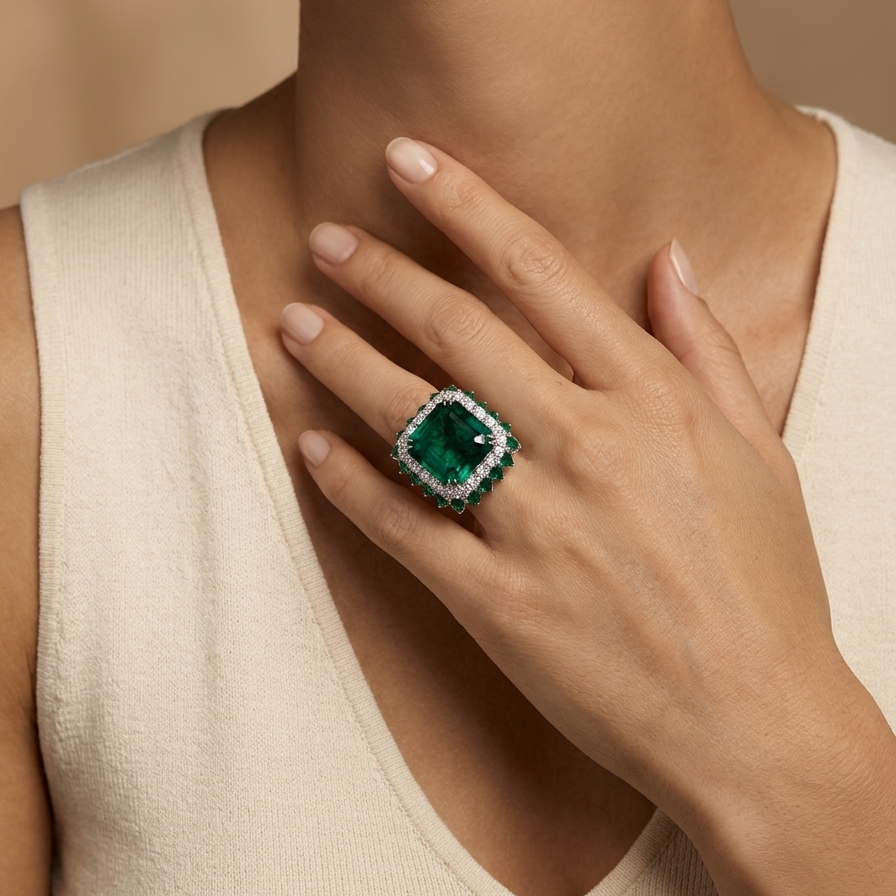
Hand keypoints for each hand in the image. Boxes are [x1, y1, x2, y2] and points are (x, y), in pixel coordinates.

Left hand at [280, 138, 895, 893]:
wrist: (753, 725)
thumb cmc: (766, 587)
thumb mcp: (757, 452)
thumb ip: (702, 349)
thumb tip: (667, 260)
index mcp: (651, 400)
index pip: (538, 271)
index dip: (464, 206)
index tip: (408, 165)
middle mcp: (586, 447)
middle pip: (457, 331)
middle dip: (381, 274)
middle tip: (326, 240)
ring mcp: (534, 526)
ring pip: (413, 420)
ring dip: (343, 362)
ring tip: (293, 325)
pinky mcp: (494, 602)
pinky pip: (402, 526)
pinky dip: (349, 483)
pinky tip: (310, 447)